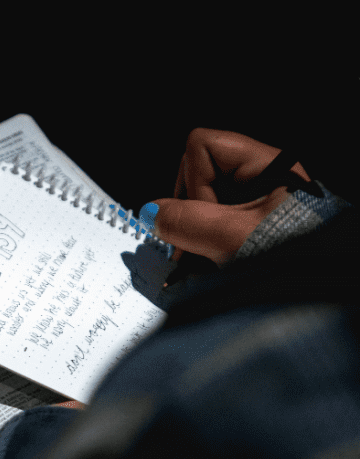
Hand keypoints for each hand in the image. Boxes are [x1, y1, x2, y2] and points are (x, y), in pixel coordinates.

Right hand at [140, 128, 311, 266]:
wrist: (321, 298)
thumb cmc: (295, 265)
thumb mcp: (232, 240)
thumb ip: (185, 221)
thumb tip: (152, 212)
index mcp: (268, 165)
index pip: (202, 146)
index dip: (194, 181)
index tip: (204, 220)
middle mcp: (261, 177)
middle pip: (198, 171)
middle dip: (189, 208)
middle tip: (194, 244)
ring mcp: (256, 201)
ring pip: (201, 200)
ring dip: (194, 229)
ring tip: (204, 258)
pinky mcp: (250, 224)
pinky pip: (212, 220)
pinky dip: (203, 241)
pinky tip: (207, 261)